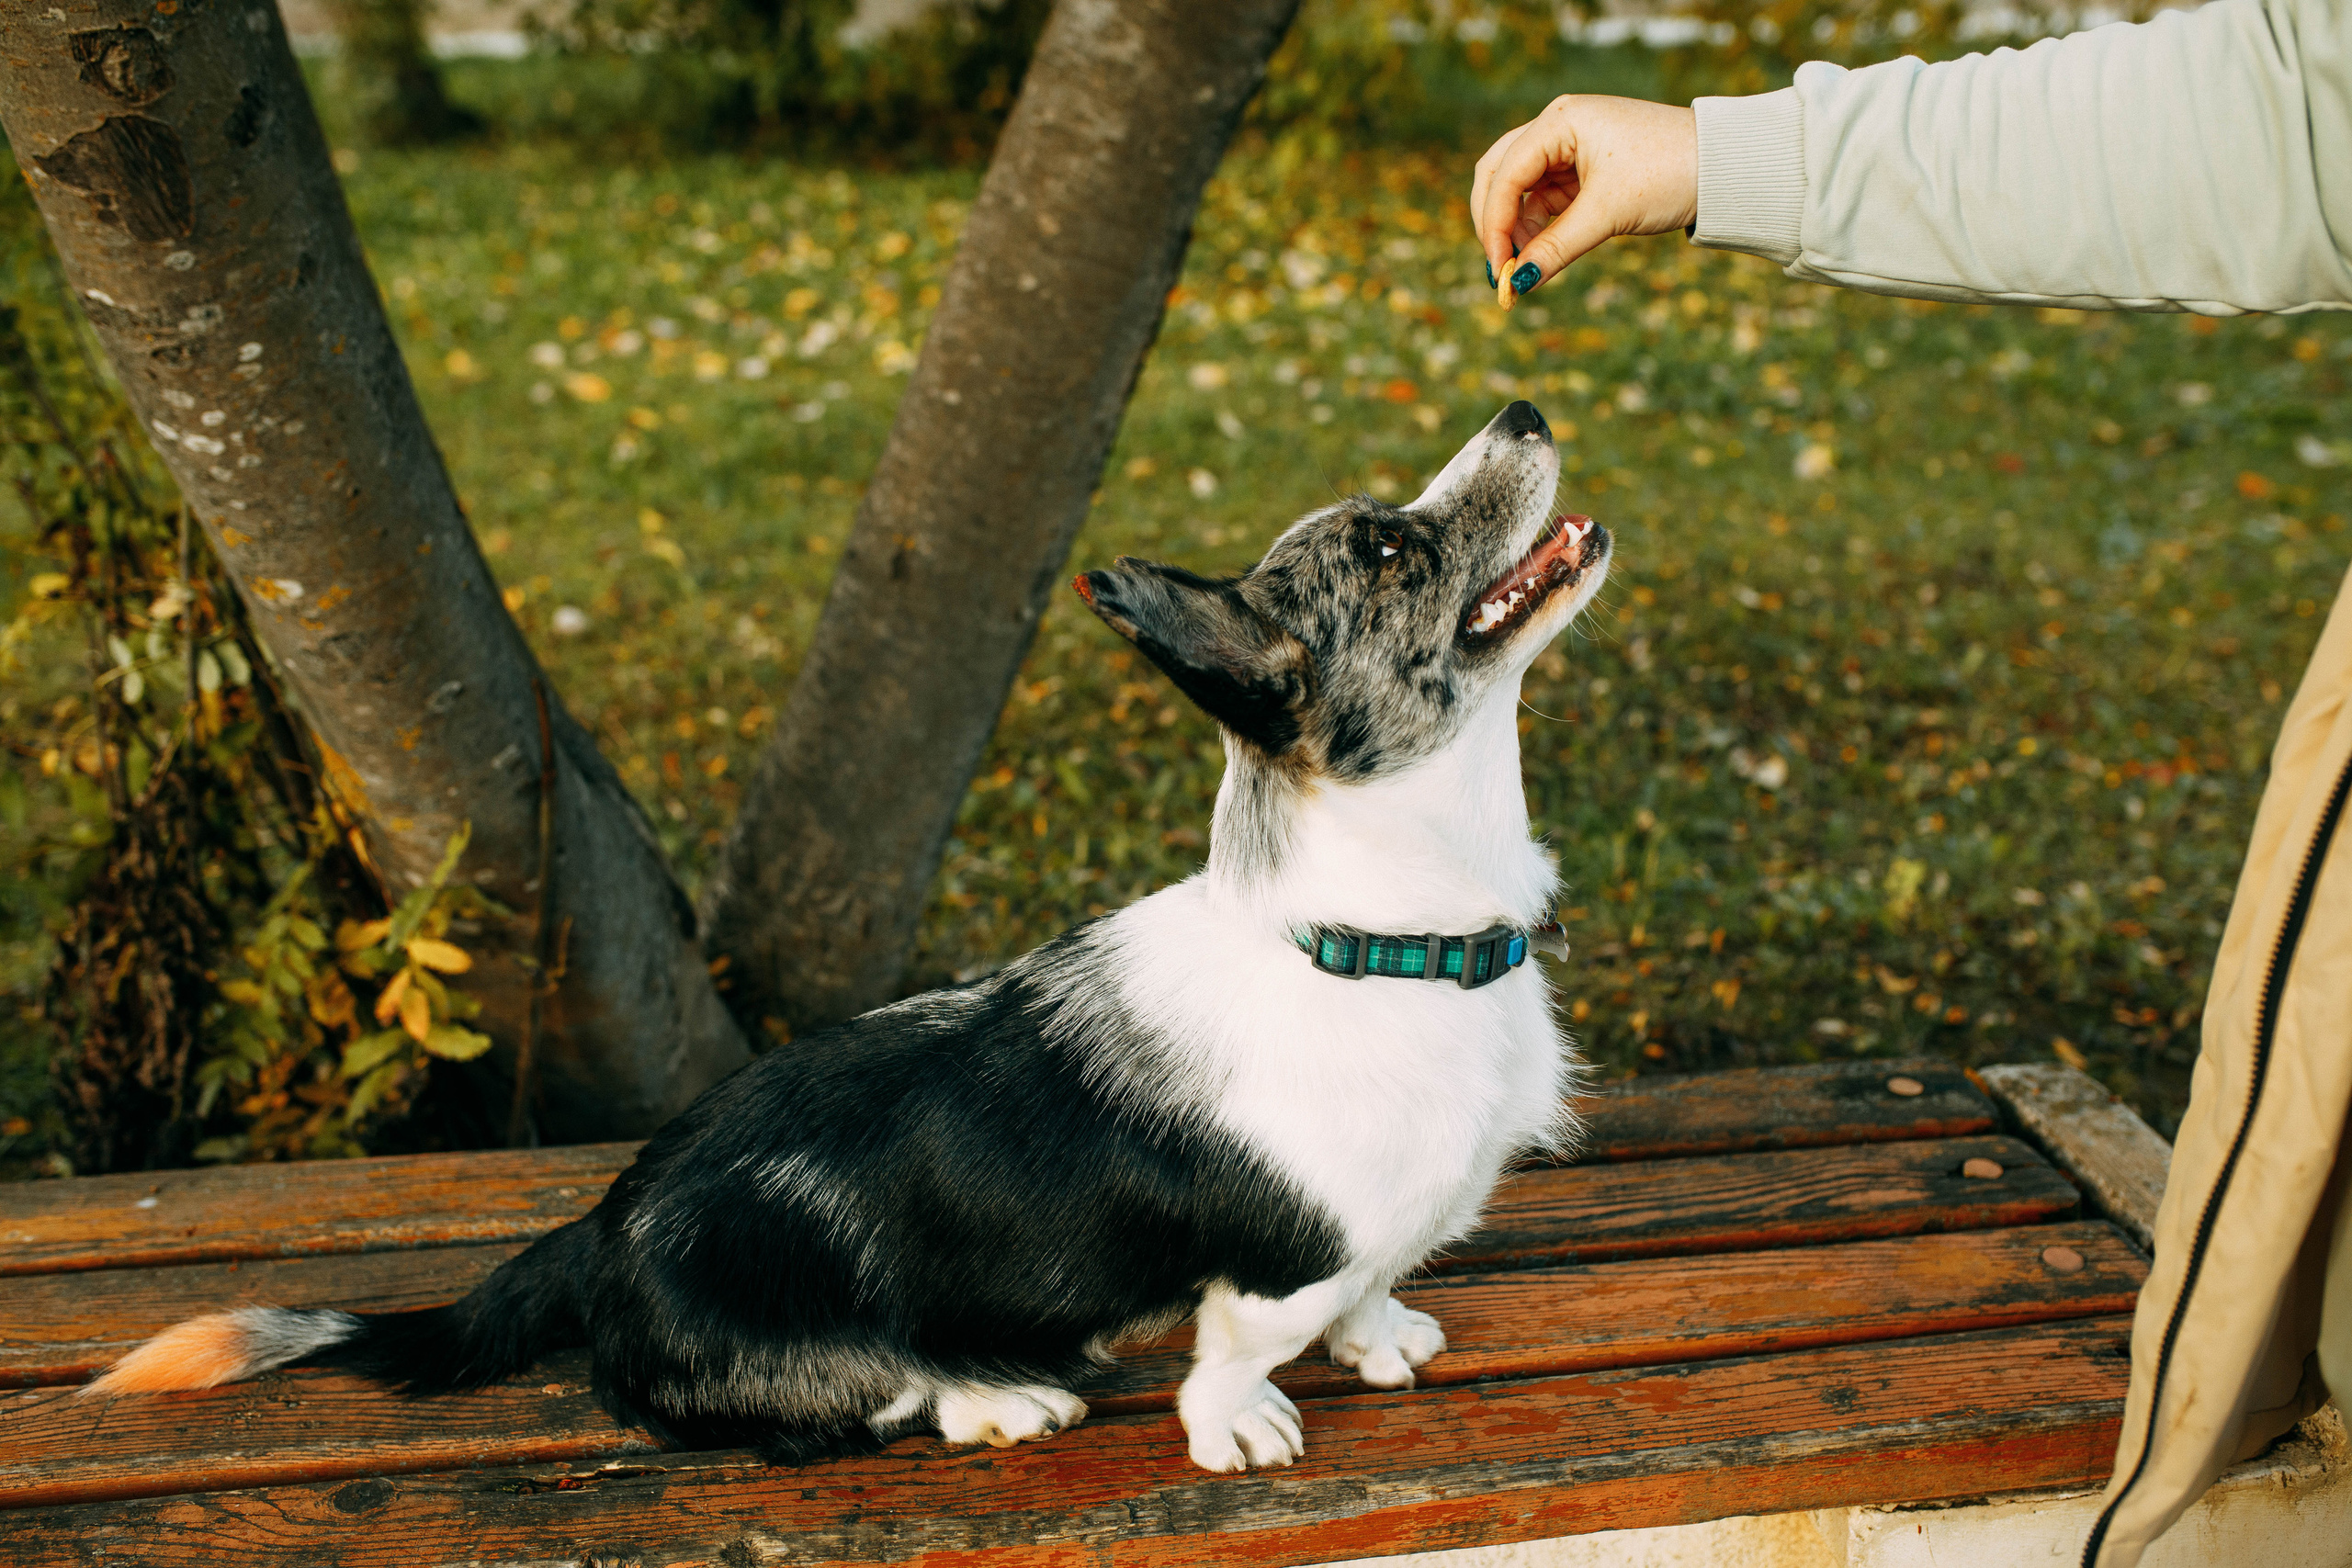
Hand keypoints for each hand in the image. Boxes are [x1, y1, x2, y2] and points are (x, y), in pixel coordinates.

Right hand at [1472, 95, 1698, 308]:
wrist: (1724, 166)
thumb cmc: (1671, 173)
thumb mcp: (1608, 213)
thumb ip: (1556, 247)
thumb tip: (1518, 284)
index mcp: (1561, 120)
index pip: (1505, 173)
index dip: (1494, 224)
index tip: (1499, 269)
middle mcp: (1558, 126)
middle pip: (1499, 173)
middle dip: (1494, 222)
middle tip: (1497, 268)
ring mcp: (1569, 147)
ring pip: (1518, 188)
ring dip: (1515, 228)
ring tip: (1525, 267)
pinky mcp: (1582, 169)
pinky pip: (1543, 198)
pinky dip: (1537, 226)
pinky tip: (1541, 254)